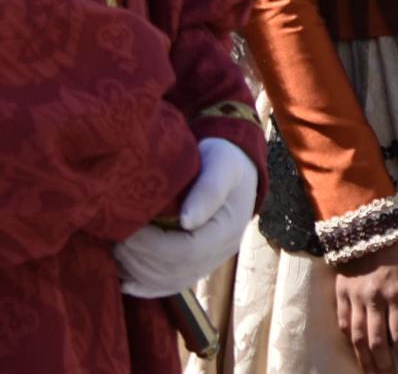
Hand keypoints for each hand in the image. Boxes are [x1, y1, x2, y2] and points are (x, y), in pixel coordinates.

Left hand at [113, 137, 257, 297]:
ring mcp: (208, 264)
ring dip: (137, 271)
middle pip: (174, 271)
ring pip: (167, 283)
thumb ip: (209, 188)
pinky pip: (168, 287)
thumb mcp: (222, 164)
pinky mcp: (194, 267)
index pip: (186, 252)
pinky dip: (143, 286)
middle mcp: (221, 253)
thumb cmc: (222, 161)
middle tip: (115, 237)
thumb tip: (187, 221)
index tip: (129, 228)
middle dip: (139, 258)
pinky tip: (124, 279)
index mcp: (228, 230)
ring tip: (117, 249)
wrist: (232, 171)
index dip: (152, 246)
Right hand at [335, 238, 397, 373]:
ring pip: (358, 337)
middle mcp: (373, 298)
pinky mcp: (340, 295)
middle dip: (384, 363)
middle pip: (376, 340)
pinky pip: (344, 324)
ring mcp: (354, 298)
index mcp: (395, 290)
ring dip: (364, 359)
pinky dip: (350, 341)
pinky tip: (355, 351)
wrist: (365, 225)